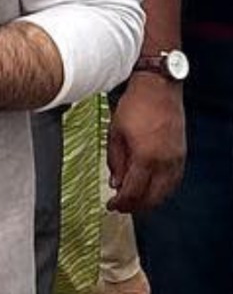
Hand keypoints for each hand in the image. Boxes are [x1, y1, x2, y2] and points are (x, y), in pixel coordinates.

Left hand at [107, 73, 185, 211]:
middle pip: (151, 197)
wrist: (158, 87)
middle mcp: (164, 161)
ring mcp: (176, 158)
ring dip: (150, 199)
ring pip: (166, 191)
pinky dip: (163, 189)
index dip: (121, 203)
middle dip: (135, 205)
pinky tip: (152, 188)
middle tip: (121, 206)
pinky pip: (174, 180)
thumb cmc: (135, 106)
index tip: (112, 206)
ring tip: (135, 199)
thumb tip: (116, 183)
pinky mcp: (182, 153)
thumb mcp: (115, 134)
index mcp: (145, 157)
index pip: (133, 192)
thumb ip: (115, 162)